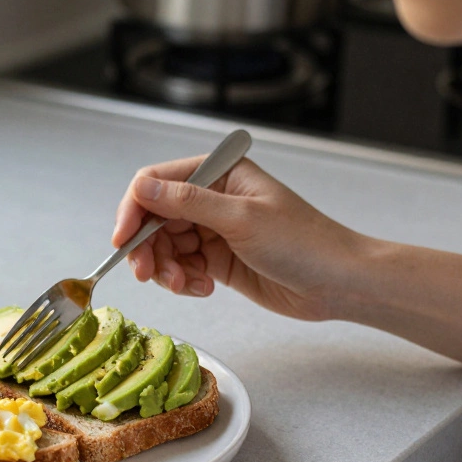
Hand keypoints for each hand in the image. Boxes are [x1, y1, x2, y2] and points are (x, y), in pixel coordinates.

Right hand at [112, 155, 367, 321]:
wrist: (338, 284)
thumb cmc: (303, 243)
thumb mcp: (241, 219)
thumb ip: (188, 203)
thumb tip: (141, 189)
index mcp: (220, 173)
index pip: (156, 182)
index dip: (134, 210)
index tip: (122, 240)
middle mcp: (212, 197)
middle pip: (154, 218)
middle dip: (148, 247)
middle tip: (148, 274)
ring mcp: (214, 228)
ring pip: (164, 246)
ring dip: (166, 269)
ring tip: (186, 286)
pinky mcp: (217, 258)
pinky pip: (182, 266)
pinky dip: (184, 281)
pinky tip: (203, 289)